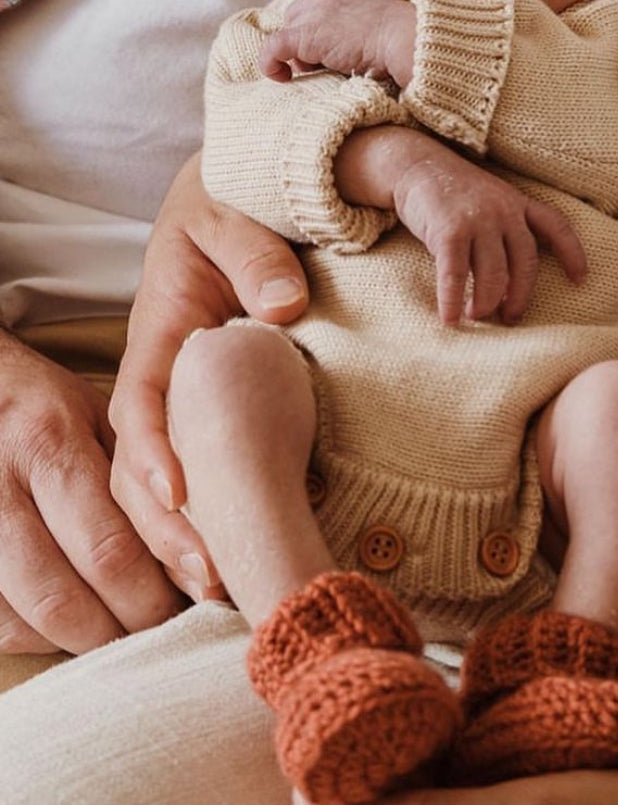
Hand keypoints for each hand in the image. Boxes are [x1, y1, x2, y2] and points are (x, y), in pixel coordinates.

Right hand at [0, 331, 185, 653]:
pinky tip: (72, 620)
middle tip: (167, 630)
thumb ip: (143, 483)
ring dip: (86, 641)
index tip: (197, 604)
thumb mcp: (103, 418)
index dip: (157, 595)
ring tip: (127, 628)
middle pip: (65, 595)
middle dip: (127, 627)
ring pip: (26, 620)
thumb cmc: (48, 407)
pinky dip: (40, 637)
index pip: (111, 547)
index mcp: (47, 441)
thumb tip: (197, 563)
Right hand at [109, 153, 309, 601]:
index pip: (140, 398)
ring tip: (218, 589)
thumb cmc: (224, 209)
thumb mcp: (231, 215)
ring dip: (180, 539)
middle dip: (166, 525)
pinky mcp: (199, 415)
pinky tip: (229, 561)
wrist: (224, 207)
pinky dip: (202, 520)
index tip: (180, 497)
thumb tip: (283, 307)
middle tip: (211, 577)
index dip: (153, 451)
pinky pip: (188, 472)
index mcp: (158, 332)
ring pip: (154, 482)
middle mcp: (160, 378)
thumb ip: (253, 253)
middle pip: (138, 463)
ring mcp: (177, 401)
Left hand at [260, 0, 415, 87]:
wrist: (398, 36)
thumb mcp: (366, 21)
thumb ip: (345, 27)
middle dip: (307, 45)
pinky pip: (273, 48)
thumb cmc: (391, 35)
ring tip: (326, 67)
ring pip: (288, 39)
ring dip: (302, 57)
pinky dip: (271, 64)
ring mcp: (308, 13)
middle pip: (295, 23)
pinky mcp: (304, 35)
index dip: (314, 34)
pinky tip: (280, 77)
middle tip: (331, 62)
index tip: (325, 53)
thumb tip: (335, 51)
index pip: (308, 12)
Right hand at [392, 145, 586, 324]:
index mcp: (517, 204)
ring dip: (486, 303)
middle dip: (520, 297)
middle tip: (509, 318)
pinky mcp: (448, 231)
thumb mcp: (490, 202)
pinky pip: (456, 274)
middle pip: (525, 264)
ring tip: (477, 317)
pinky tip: (449, 319)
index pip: (556, 226)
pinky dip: (452, 300)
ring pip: (494, 274)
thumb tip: (507, 284)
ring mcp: (477, 221)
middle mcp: (503, 211)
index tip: (580, 279)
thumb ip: (505, 231)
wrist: (415, 165)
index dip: (572, 253)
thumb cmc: (452, 193)